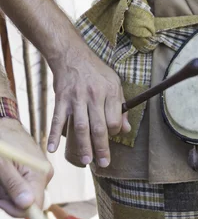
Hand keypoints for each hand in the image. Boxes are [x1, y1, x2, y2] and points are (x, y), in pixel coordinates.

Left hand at [0, 119, 52, 216]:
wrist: (5, 127)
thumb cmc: (2, 144)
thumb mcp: (2, 165)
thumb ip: (14, 185)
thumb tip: (28, 204)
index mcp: (40, 174)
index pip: (35, 207)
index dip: (16, 209)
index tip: (1, 200)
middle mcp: (45, 175)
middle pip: (26, 203)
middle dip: (7, 198)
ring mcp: (42, 174)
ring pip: (22, 196)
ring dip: (6, 191)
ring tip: (1, 175)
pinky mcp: (36, 172)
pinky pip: (23, 188)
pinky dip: (9, 186)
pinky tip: (5, 175)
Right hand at [48, 44, 130, 167]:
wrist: (71, 55)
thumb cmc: (96, 71)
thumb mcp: (115, 83)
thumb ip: (121, 107)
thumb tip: (125, 130)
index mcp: (110, 92)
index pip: (114, 120)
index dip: (114, 131)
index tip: (110, 135)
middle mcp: (94, 96)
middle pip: (99, 126)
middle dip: (102, 147)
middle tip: (104, 163)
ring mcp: (76, 98)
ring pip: (81, 126)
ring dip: (83, 145)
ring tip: (86, 160)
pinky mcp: (61, 99)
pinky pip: (57, 119)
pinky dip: (53, 134)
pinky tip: (52, 149)